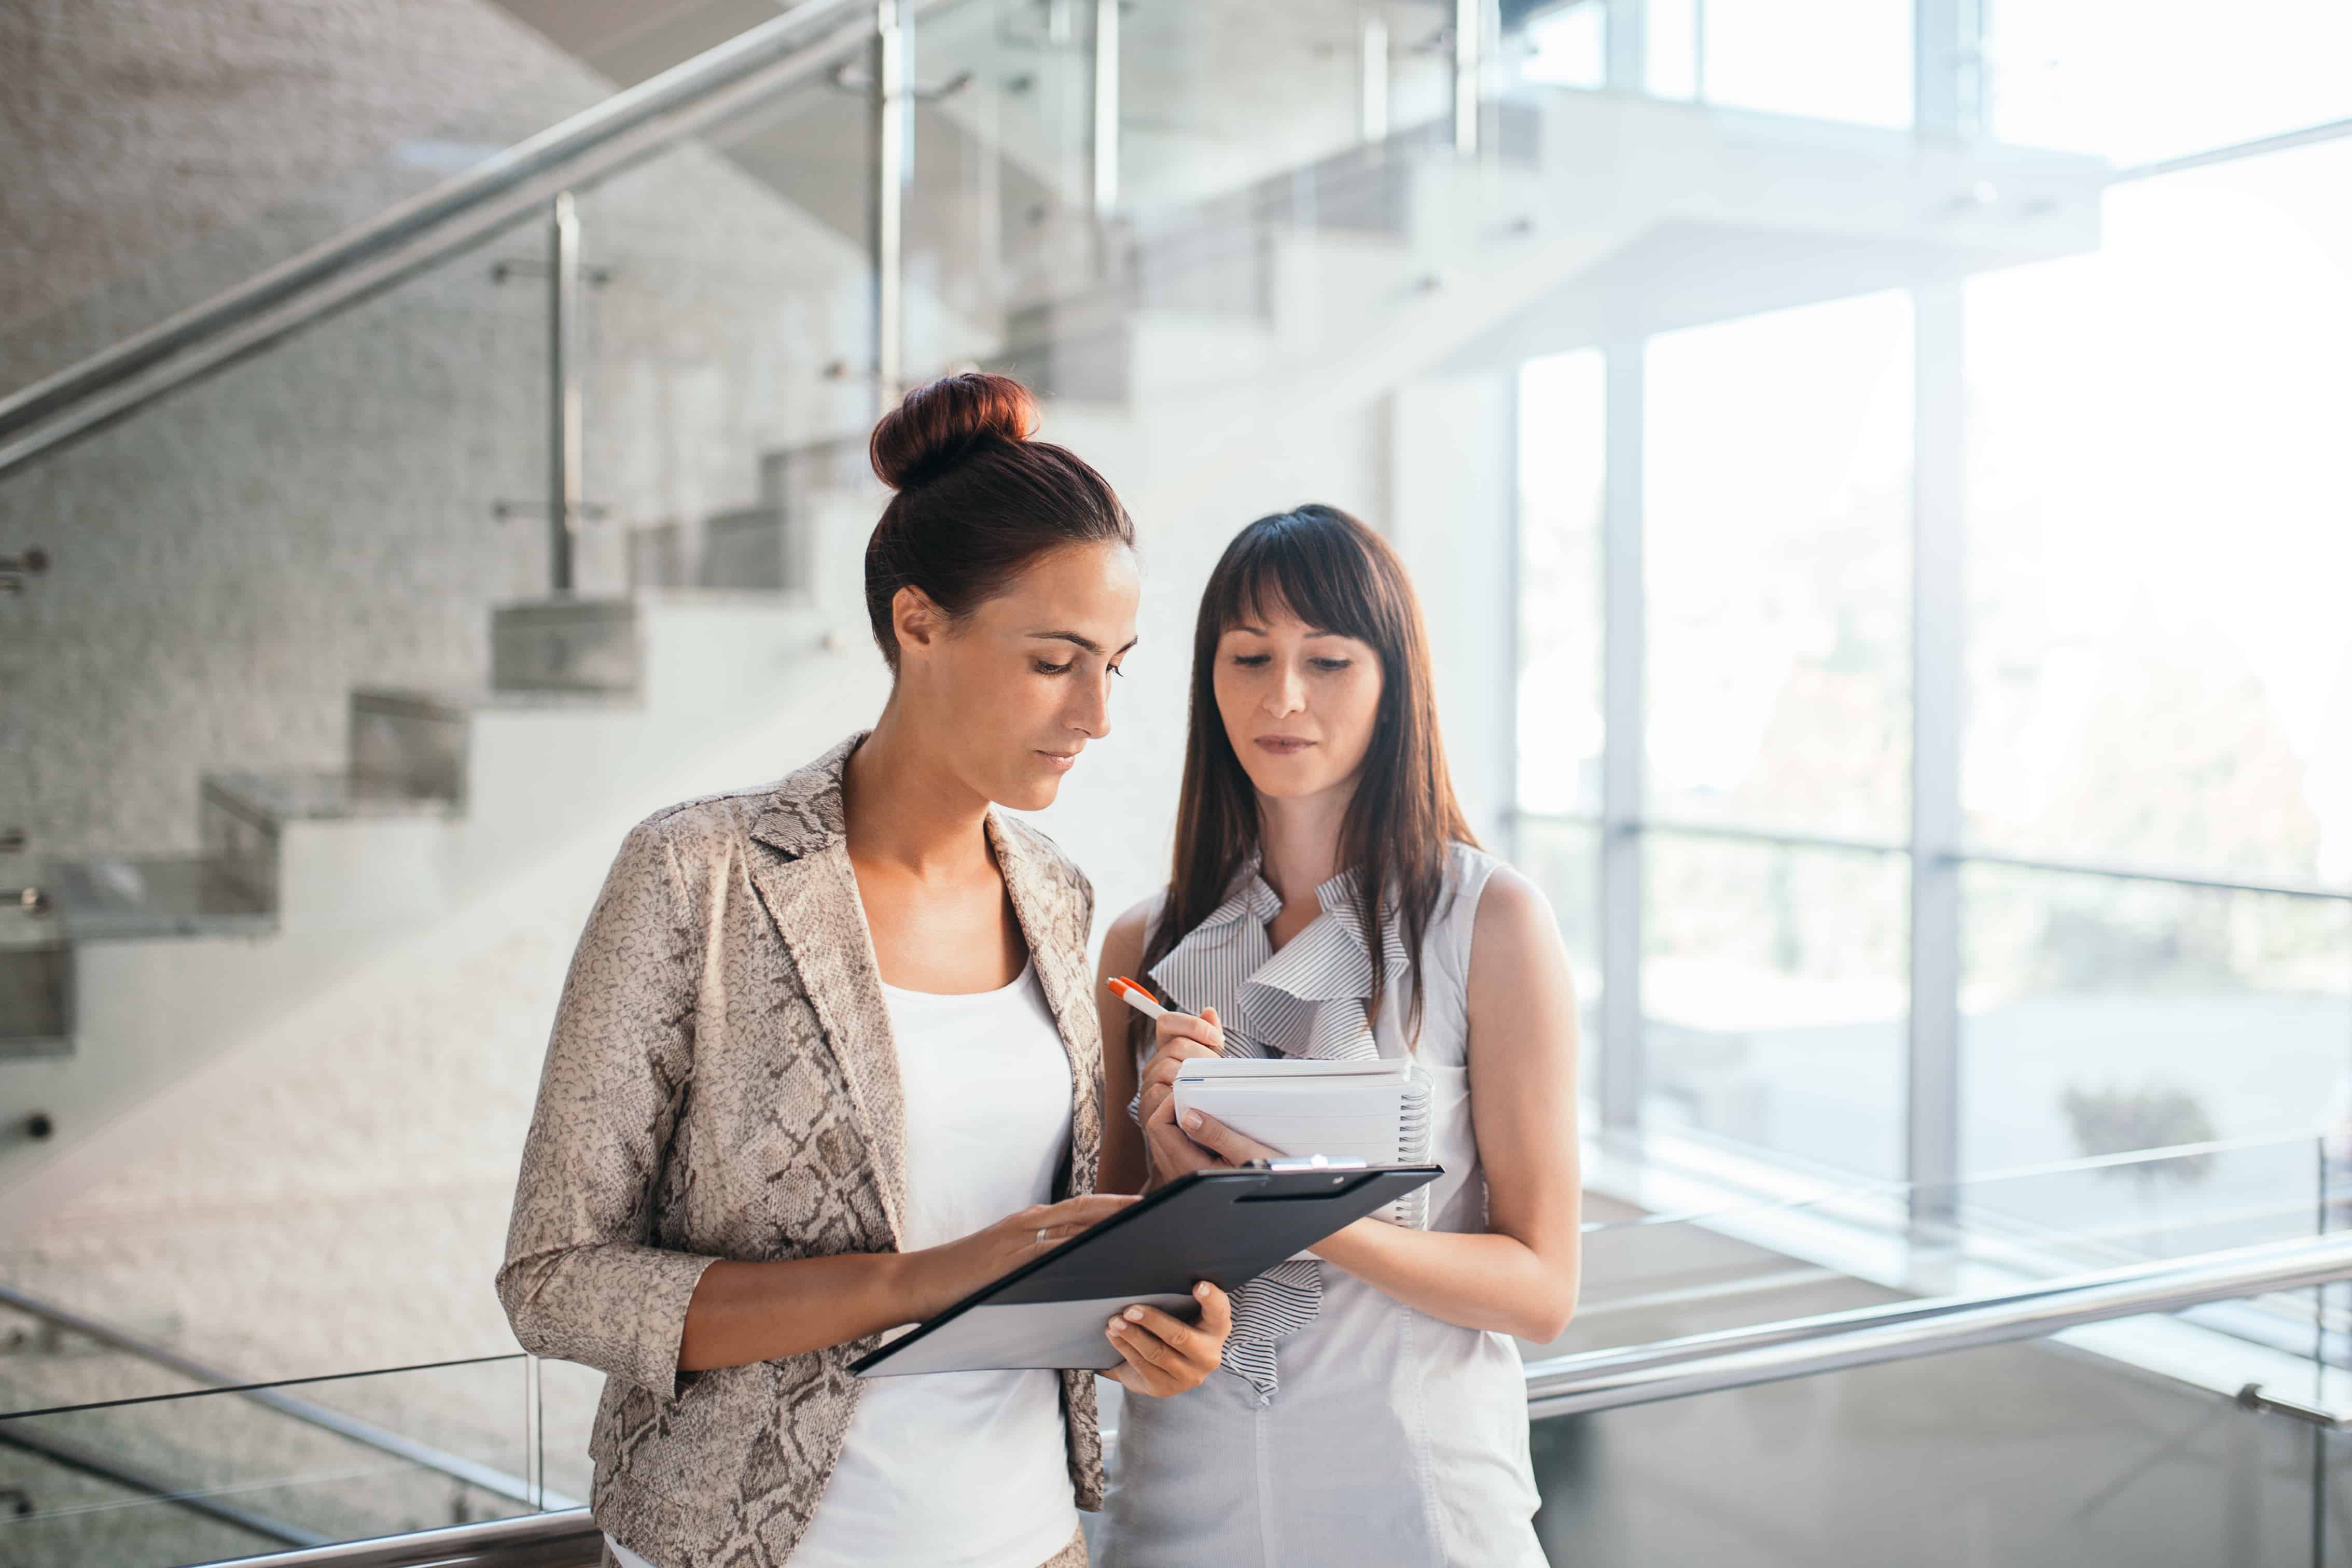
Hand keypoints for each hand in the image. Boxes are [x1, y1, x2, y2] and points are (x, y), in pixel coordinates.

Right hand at [902, 1194, 1137, 1320]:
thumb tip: (1073, 1270)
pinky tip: (1104, 1254)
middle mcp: (1028, 1222)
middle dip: (1124, 1211)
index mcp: (1029, 1221)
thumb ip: (1037, 1260)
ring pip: (1075, 1227)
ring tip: (1146, 1230)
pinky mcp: (1009, 1260)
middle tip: (1162, 1214)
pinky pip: (1052, 1251)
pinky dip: (1080, 1248)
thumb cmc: (962, 1279)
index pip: (1082, 1208)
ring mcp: (1018, 1239)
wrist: (918, 1281)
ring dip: (1111, 1226)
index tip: (1147, 1208)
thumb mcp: (1005, 1263)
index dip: (1116, 1206)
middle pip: (1087, 1211)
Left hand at [1103, 1281, 1233, 1395]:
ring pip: (1156, 1353)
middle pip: (1179, 1336)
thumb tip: (1151, 1273)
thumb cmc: (1174, 1328)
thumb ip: (1178, 1299)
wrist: (1167, 1369)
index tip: (1198, 1286)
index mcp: (1217, 1329)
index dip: (1211, 1298)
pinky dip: (1124, 1347)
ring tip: (1114, 1321)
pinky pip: (1142, 1366)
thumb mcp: (1183, 1315)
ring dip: (1131, 1335)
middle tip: (1130, 1309)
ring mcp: (1189, 1376)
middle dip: (1152, 1321)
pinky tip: (1113, 1336)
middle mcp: (1208, 1355)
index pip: (1219, 1311)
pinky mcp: (1166, 1388)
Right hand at [1135, 1005, 1227, 1133]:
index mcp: (1167, 1050)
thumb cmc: (1208, 1100)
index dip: (1192, 1024)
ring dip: (1193, 1077)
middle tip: (1221, 1071)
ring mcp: (1148, 1087)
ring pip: (1167, 1068)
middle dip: (1203, 1055)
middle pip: (1175, 1046)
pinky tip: (1195, 1103)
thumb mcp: (1212, 1068)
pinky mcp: (1146, 1110)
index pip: (1168, 1022)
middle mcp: (1154, 1065)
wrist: (1199, 1143)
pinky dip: (1178, 1097)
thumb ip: (1210, 1039)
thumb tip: (1210, 1010)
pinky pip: (1159, 1094)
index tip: (1217, 1038)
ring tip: (1210, 1088)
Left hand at [1142, 1093, 1281, 1187]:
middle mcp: (1179, 1174)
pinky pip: (1174, 1149)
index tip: (1189, 1091)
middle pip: (1157, 1132)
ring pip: (1164, 1140)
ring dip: (1177, 1121)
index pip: (1159, 1127)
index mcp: (1189, 1167)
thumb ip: (1215, 1134)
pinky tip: (1204, 1128)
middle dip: (1171, 1110)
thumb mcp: (1246, 1152)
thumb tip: (1188, 1115)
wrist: (1272, 1200)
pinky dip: (1184, 1134)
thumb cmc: (1267, 1175)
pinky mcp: (1188, 1175)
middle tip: (1195, 1097)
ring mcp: (1181, 1176)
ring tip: (1200, 1110)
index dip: (1169, 1104)